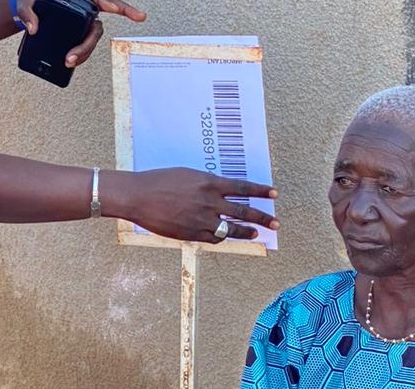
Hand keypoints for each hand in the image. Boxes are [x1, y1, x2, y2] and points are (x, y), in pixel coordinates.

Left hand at [14, 0, 146, 66]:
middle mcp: (82, 0)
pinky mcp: (81, 27)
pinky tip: (76, 60)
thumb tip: (33, 28)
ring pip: (95, 31)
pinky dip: (84, 51)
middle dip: (109, 24)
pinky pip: (88, 39)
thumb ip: (26, 12)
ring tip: (72, 60)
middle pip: (104, 9)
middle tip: (95, 42)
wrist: (29, 8)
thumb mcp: (24, 1)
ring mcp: (84, 14)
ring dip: (87, 47)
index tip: (112, 8)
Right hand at [103, 168, 278, 242]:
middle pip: (243, 212)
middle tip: (276, 223)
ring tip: (256, 234)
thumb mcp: (188, 175)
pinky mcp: (192, 233)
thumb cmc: (160, 181)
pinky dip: (222, 237)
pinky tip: (226, 237)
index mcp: (209, 182)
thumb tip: (222, 191)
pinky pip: (214, 238)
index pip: (242, 188)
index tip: (274, 194)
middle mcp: (209, 201)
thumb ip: (207, 184)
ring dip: (246, 232)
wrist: (139, 196)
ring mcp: (201, 219)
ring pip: (231, 229)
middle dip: (262, 217)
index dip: (260, 191)